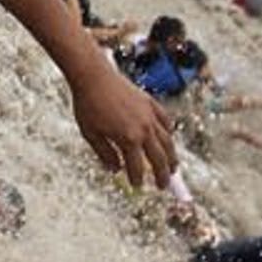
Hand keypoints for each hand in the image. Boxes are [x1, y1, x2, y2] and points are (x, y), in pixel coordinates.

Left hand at [67, 66, 176, 188]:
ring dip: (171, 156)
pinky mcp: (150, 103)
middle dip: (162, 174)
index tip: (136, 186)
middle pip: (158, 158)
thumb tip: (115, 170)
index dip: (137, 178)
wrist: (93, 76)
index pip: (137, 166)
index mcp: (128, 139)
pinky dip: (168, 131)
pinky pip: (165, 120)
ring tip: (173, 168)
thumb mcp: (91, 134)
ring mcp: (150, 115)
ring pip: (167, 141)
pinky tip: (168, 138)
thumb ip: (104, 154)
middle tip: (163, 186)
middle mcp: (144, 129)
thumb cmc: (88, 105)